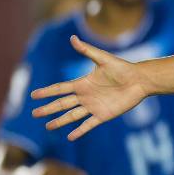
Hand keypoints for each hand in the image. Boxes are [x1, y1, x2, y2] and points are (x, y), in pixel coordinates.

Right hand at [31, 36, 148, 139]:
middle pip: (62, 104)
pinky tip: (70, 137)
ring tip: (48, 127)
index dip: (47, 92)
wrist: (140, 81)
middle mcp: (85, 96)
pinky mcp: (103, 115)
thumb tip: (73, 37)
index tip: (34, 95)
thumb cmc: (123, 68)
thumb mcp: (103, 59)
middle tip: (34, 113)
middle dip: (48, 108)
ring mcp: (93, 106)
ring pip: (72, 115)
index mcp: (83, 83)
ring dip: (60, 121)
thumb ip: (87, 51)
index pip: (60, 88)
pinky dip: (79, 131)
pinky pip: (88, 124)